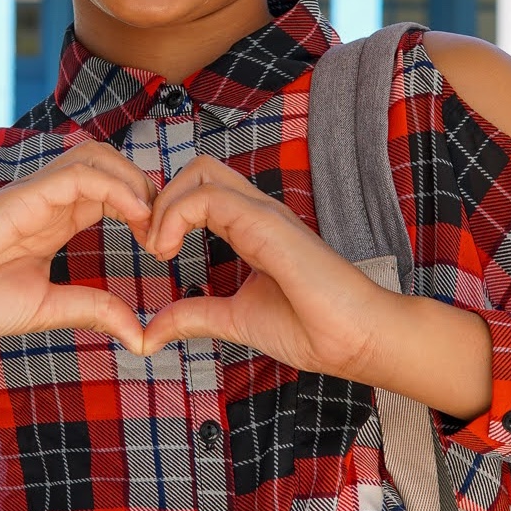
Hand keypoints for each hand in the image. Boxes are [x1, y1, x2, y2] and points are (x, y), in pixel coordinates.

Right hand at [0, 141, 154, 353]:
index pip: (111, 191)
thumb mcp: (48, 308)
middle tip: (166, 230)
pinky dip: (113, 186)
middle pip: (109, 164)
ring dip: (134, 180)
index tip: (164, 245)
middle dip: (146, 187)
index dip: (145, 207)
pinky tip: (136, 215)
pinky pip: (76, 174)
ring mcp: (33, 193)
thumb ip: (93, 309)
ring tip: (153, 221)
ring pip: (95, 157)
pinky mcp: (20, 196)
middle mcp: (47, 199)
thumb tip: (140, 337)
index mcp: (55, 219)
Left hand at [138, 156, 395, 379]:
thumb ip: (195, 315)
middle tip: (152, 244)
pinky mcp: (268, 225)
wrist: (358, 341)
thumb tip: (152, 330)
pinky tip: (169, 252)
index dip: (167, 211)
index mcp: (252, 227)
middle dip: (162, 198)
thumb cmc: (313, 329)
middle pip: (199, 169)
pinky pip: (211, 198)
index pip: (201, 191)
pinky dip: (176, 216)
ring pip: (201, 172)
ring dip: (165, 205)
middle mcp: (257, 212)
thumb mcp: (236, 319)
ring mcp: (264, 214)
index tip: (155, 252)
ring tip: (159, 248)